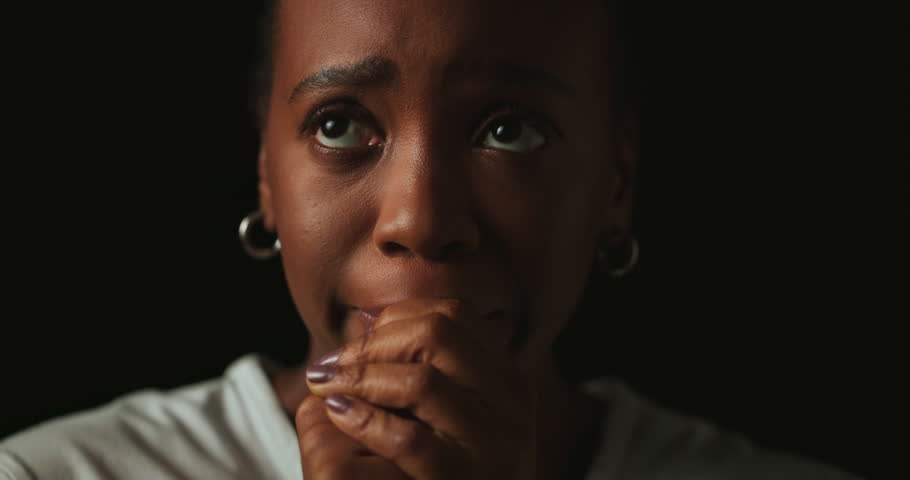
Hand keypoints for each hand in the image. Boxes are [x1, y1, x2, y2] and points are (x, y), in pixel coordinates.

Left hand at [301, 298, 535, 478]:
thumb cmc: (450, 469)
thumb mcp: (455, 415)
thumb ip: (419, 368)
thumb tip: (364, 318)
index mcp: (507, 379)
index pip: (453, 316)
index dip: (397, 318)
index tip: (359, 341)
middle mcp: (509, 406)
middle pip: (439, 334)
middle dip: (375, 343)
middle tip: (332, 364)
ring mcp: (492, 446)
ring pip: (422, 381)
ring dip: (360, 376)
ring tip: (326, 386)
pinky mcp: (461, 479)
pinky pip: (407, 439)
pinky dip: (364, 420)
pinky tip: (339, 413)